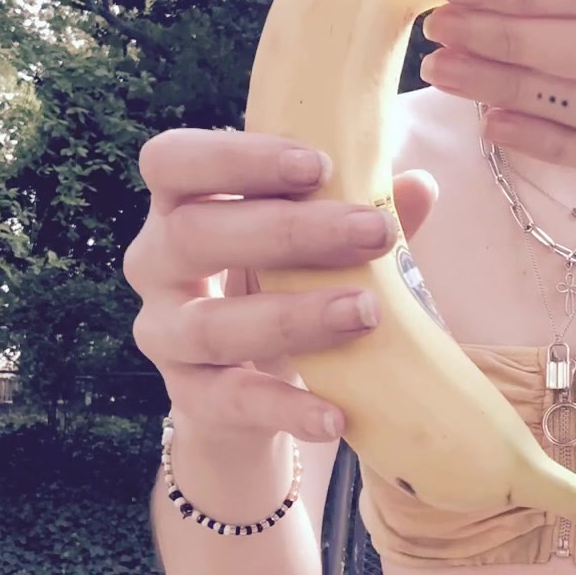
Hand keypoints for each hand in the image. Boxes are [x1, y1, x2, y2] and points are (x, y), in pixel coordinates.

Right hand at [124, 128, 437, 441]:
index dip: (235, 158)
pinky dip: (285, 409)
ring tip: (367, 312)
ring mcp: (164, 334)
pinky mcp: (189, 397)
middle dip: (289, 231)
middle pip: (195, 234)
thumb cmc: (281, 285)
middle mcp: (155, 263)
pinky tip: (335, 416)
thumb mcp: (314, 247)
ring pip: (210, 325)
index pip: (173, 162)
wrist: (248, 389)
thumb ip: (357, 213)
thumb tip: (420, 186)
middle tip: (375, 232)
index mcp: (179, 205)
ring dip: (292, 317)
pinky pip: (230, 402)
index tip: (318, 165)